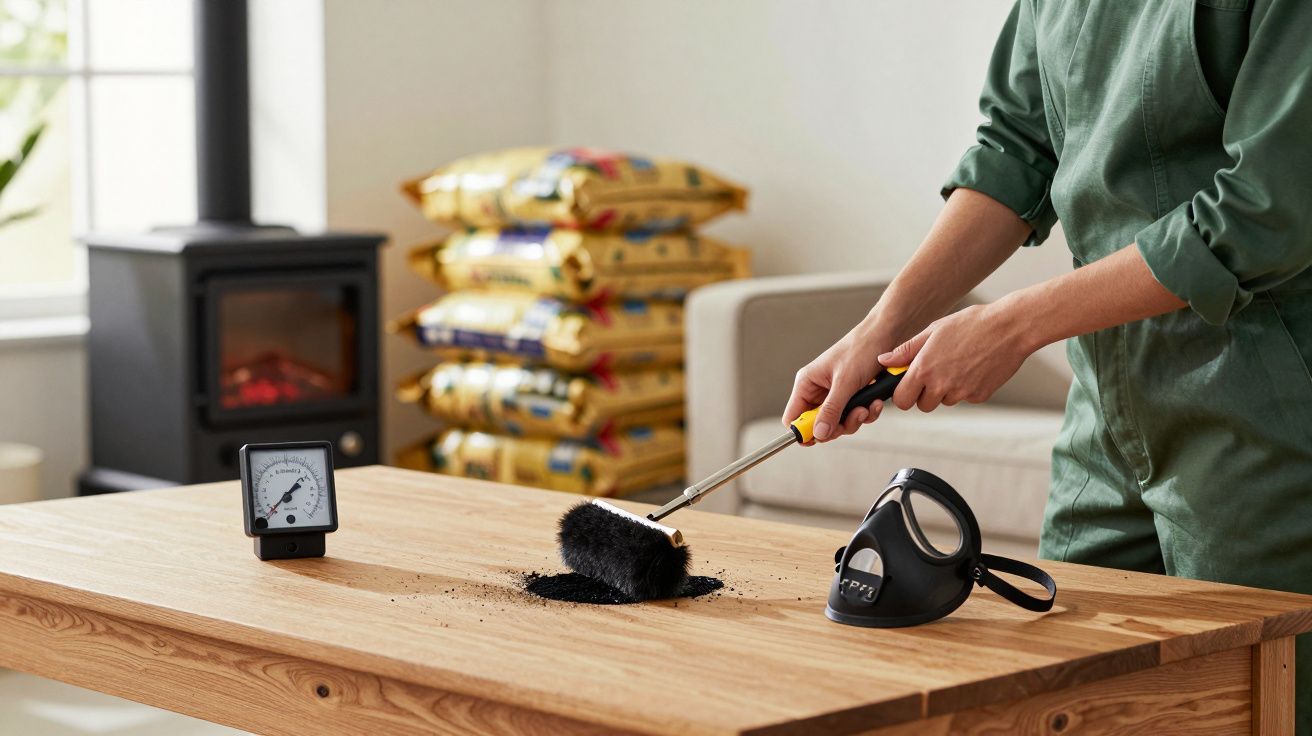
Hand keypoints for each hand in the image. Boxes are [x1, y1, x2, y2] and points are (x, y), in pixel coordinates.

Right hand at [783, 321, 896, 442]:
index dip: (803, 431)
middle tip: (855, 415)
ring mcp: (835, 395)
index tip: (821, 436)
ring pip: (839, 423)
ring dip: (856, 419)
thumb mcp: (846, 382)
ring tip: (868, 406)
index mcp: (807, 383)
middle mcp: (818, 390)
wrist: (886, 335)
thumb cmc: (861, 349)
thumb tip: (818, 434)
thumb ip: (831, 410)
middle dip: (838, 425)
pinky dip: (867, 413)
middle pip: (818, 425)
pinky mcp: (852, 396)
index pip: (793, 417)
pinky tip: (876, 402)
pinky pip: (854, 416)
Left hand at [878, 302, 1033, 412]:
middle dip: (924, 394)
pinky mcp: (979, 396)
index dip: (903, 394)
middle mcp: (941, 384)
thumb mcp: (934, 331)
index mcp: (925, 368)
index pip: (901, 399)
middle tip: (935, 374)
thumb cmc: (971, 324)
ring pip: (945, 401)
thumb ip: (906, 350)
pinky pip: (965, 398)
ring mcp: (962, 393)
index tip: (907, 385)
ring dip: (946, 390)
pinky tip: (974, 367)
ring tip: (958, 363)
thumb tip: (884, 361)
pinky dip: (966, 388)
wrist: (1010, 327)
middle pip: (922, 406)